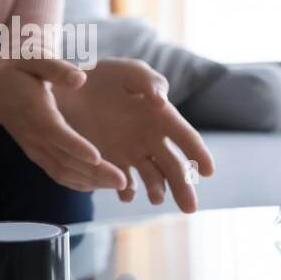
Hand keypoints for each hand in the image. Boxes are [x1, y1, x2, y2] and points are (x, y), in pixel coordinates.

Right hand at [0, 57, 127, 191]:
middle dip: (95, 173)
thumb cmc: (15, 71)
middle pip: (65, 160)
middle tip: (123, 181)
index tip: (98, 157)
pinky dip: (78, 182)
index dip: (77, 147)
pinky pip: (58, 173)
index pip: (57, 134)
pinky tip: (99, 184)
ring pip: (63, 172)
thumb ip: (56, 68)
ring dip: (91, 182)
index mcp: (36, 113)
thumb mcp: (33, 60)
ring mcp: (35, 149)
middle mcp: (35, 136)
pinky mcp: (37, 154)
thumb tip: (80, 78)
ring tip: (120, 185)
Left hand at [53, 58, 214, 211]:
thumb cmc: (106, 75)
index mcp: (162, 117)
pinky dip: (126, 190)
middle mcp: (151, 139)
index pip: (186, 137)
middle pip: (174, 166)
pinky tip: (126, 194)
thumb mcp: (128, 71)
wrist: (71, 87)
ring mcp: (131, 153)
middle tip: (190, 208)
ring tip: (156, 198)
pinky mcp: (110, 163)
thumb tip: (162, 100)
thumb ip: (148, 82)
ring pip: (152, 178)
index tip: (209, 171)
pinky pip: (122, 181)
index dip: (199, 154)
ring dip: (156, 190)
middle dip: (184, 186)